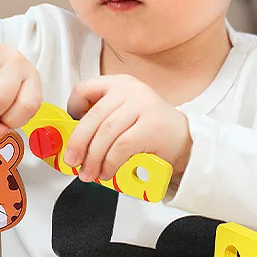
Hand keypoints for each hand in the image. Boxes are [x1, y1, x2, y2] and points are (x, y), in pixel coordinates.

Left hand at [63, 75, 191, 182]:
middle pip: (93, 117)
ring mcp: (142, 106)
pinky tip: (108, 171)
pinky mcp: (150, 126)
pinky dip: (110, 163)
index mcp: (120, 84)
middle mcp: (130, 90)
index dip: (72, 109)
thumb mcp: (125, 116)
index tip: (69, 130)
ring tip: (90, 173)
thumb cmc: (152, 131)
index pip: (84, 89)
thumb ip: (102, 121)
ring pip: (104, 134)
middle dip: (78, 144)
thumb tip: (72, 142)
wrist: (187, 140)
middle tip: (72, 161)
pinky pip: (120, 147)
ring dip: (93, 158)